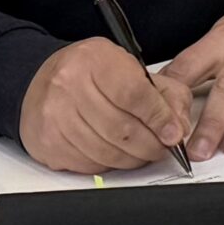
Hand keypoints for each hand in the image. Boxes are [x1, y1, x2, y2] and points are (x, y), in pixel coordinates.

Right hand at [18, 36, 192, 174]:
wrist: (45, 79)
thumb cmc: (94, 73)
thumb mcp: (134, 69)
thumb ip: (166, 95)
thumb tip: (178, 128)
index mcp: (96, 59)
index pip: (134, 95)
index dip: (159, 118)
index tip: (174, 133)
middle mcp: (69, 84)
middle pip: (121, 129)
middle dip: (151, 145)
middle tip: (163, 148)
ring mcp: (54, 115)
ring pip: (106, 152)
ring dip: (133, 159)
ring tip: (142, 151)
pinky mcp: (46, 142)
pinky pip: (88, 165)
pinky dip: (109, 165)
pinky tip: (115, 153)